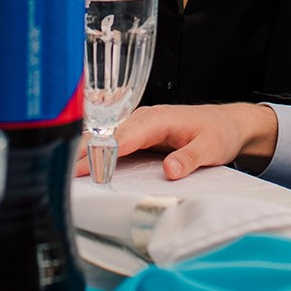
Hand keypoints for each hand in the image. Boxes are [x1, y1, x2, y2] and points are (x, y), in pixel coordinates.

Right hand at [78, 103, 278, 179]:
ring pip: (105, 137)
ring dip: (84, 151)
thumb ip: (189, 159)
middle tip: (61, 172)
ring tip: (62, 169)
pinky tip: (80, 164)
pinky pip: (112, 142)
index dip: (102, 153)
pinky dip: (95, 152)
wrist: (228, 123)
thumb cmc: (219, 132)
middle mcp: (144, 118)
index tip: (84, 168)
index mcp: (159, 119)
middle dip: (83, 151)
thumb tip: (169, 170)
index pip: (124, 137)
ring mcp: (139, 125)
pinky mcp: (139, 134)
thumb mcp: (211, 148)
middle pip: (107, 136)